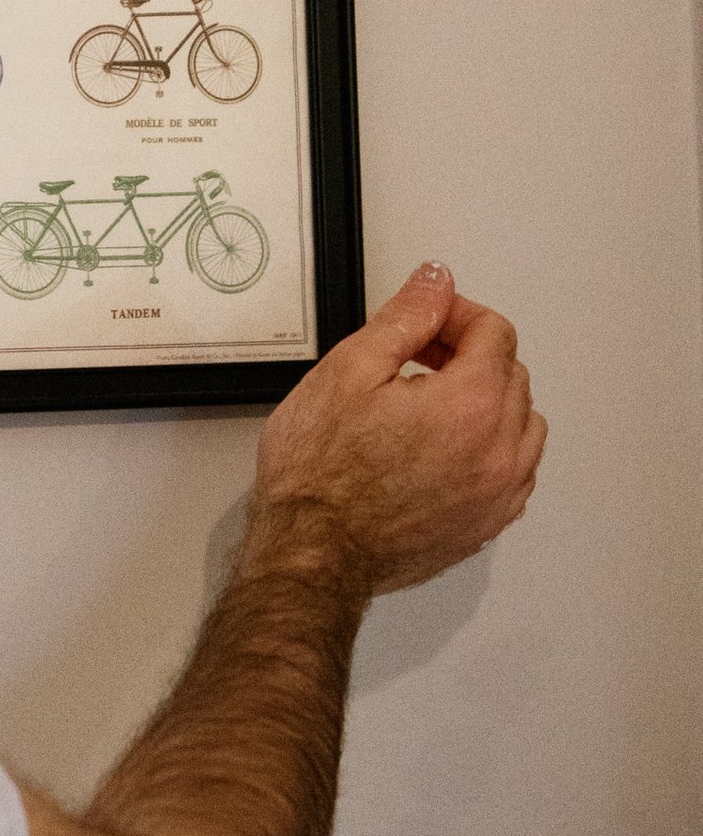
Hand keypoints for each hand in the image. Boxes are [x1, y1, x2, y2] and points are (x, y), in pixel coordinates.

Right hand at [251, 263, 544, 603]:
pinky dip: (492, 450)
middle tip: (414, 360)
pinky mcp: (487, 525)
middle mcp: (500, 450)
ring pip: (523, 425)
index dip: (456, 314)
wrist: (313, 552)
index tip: (425, 322)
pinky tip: (445, 449)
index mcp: (472, 404)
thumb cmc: (320, 474)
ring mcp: (498, 494)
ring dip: (488, 404)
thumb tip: (436, 284)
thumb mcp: (349, 370)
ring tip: (431, 407)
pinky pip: (515, 472)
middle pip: (513, 374)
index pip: (495, 332)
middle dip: (468, 355)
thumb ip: (406, 318)